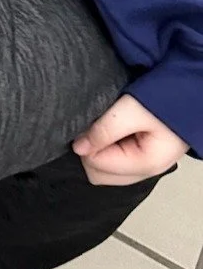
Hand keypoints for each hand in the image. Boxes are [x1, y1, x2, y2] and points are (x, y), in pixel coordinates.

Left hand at [73, 95, 187, 185]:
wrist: (191, 93)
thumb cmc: (166, 100)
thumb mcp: (132, 110)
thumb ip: (104, 130)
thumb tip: (78, 148)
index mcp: (145, 164)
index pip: (96, 168)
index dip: (86, 146)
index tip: (88, 125)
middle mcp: (145, 171)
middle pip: (100, 175)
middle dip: (90, 151)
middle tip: (95, 126)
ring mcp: (144, 165)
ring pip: (106, 170)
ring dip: (98, 150)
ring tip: (106, 126)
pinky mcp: (142, 156)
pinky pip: (115, 161)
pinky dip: (107, 148)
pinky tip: (112, 130)